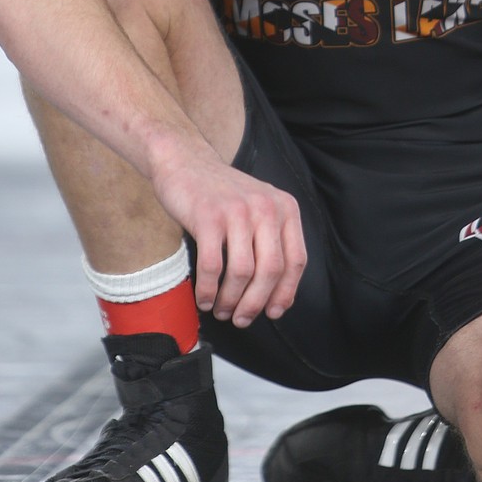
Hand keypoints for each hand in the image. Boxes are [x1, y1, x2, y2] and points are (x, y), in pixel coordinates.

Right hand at [153, 156, 306, 328]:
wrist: (185, 161)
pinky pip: (212, 266)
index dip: (286, 292)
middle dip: (256, 303)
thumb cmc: (221, 195)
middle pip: (270, 270)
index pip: (296, 260)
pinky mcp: (208, 216)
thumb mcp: (259, 208)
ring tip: (221, 310)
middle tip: (242, 319)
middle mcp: (266, 208)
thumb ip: (271, 242)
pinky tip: (204, 298)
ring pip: (242, 272)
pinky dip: (208, 289)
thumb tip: (279, 294)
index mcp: (284, 208)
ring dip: (231, 300)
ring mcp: (237, 211)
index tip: (274, 313)